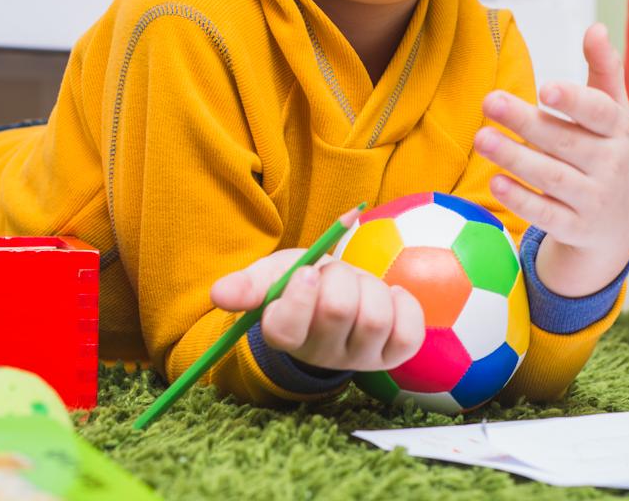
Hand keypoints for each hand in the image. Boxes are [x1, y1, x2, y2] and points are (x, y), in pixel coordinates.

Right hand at [211, 252, 423, 370]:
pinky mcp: (392, 355)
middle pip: (338, 312)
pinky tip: (390, 296)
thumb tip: (219, 294)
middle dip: (339, 278)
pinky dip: (404, 304)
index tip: (307, 271)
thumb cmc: (304, 282)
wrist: (339, 291)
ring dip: (371, 287)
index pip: (287, 329)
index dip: (299, 298)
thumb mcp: (274, 275)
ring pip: (375, 319)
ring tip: (360, 285)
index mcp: (285, 334)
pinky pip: (409, 333)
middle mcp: (321, 353)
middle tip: (333, 274)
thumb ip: (249, 284)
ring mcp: (359, 358)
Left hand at [472, 23, 628, 297]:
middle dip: (526, 122)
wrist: (622, 223)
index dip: (574, 100)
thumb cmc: (608, 152)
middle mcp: (610, 165)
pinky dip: (522, 200)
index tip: (545, 88)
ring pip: (552, 178)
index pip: (599, 113)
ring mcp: (595, 200)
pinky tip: (495, 181)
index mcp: (618, 130)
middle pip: (565, 142)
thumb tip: (595, 27)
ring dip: (515, 158)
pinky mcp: (576, 229)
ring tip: (481, 138)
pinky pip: (547, 215)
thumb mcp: (613, 114)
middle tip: (489, 101)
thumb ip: (603, 71)